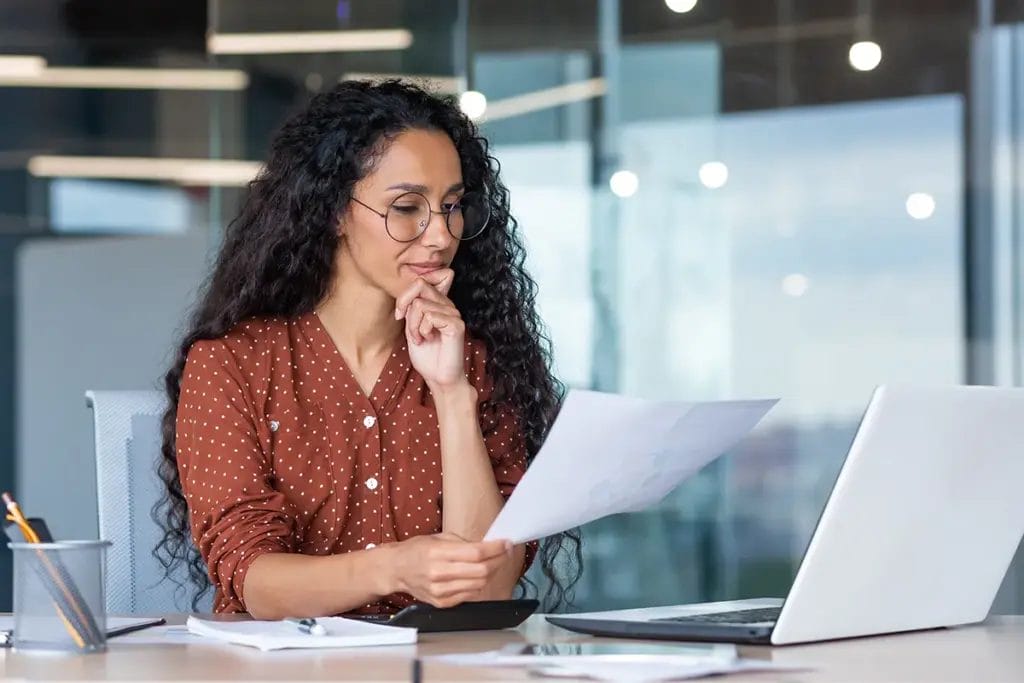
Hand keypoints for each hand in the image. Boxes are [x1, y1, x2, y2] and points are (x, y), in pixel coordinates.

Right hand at [386, 533, 511, 607]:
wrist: (396, 570)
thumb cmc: (416, 550)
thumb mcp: (438, 538)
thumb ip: (463, 543)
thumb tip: (489, 546)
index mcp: (437, 553)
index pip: (476, 553)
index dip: (495, 548)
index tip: (506, 543)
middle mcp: (439, 574)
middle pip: (481, 570)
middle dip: (498, 560)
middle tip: (504, 552)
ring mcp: (440, 591)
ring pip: (479, 584)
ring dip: (491, 572)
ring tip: (492, 562)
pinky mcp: (442, 603)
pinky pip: (470, 595)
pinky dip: (478, 584)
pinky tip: (477, 575)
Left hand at [395, 269, 466, 389]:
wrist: (438, 378)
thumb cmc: (426, 356)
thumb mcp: (411, 327)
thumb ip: (411, 309)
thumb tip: (409, 295)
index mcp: (438, 304)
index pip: (420, 282)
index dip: (404, 295)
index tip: (399, 314)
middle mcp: (448, 305)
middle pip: (420, 286)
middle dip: (406, 307)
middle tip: (407, 327)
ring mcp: (454, 314)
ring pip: (420, 304)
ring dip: (413, 325)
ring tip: (420, 338)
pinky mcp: (456, 325)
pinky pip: (430, 316)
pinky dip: (422, 330)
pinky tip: (428, 340)